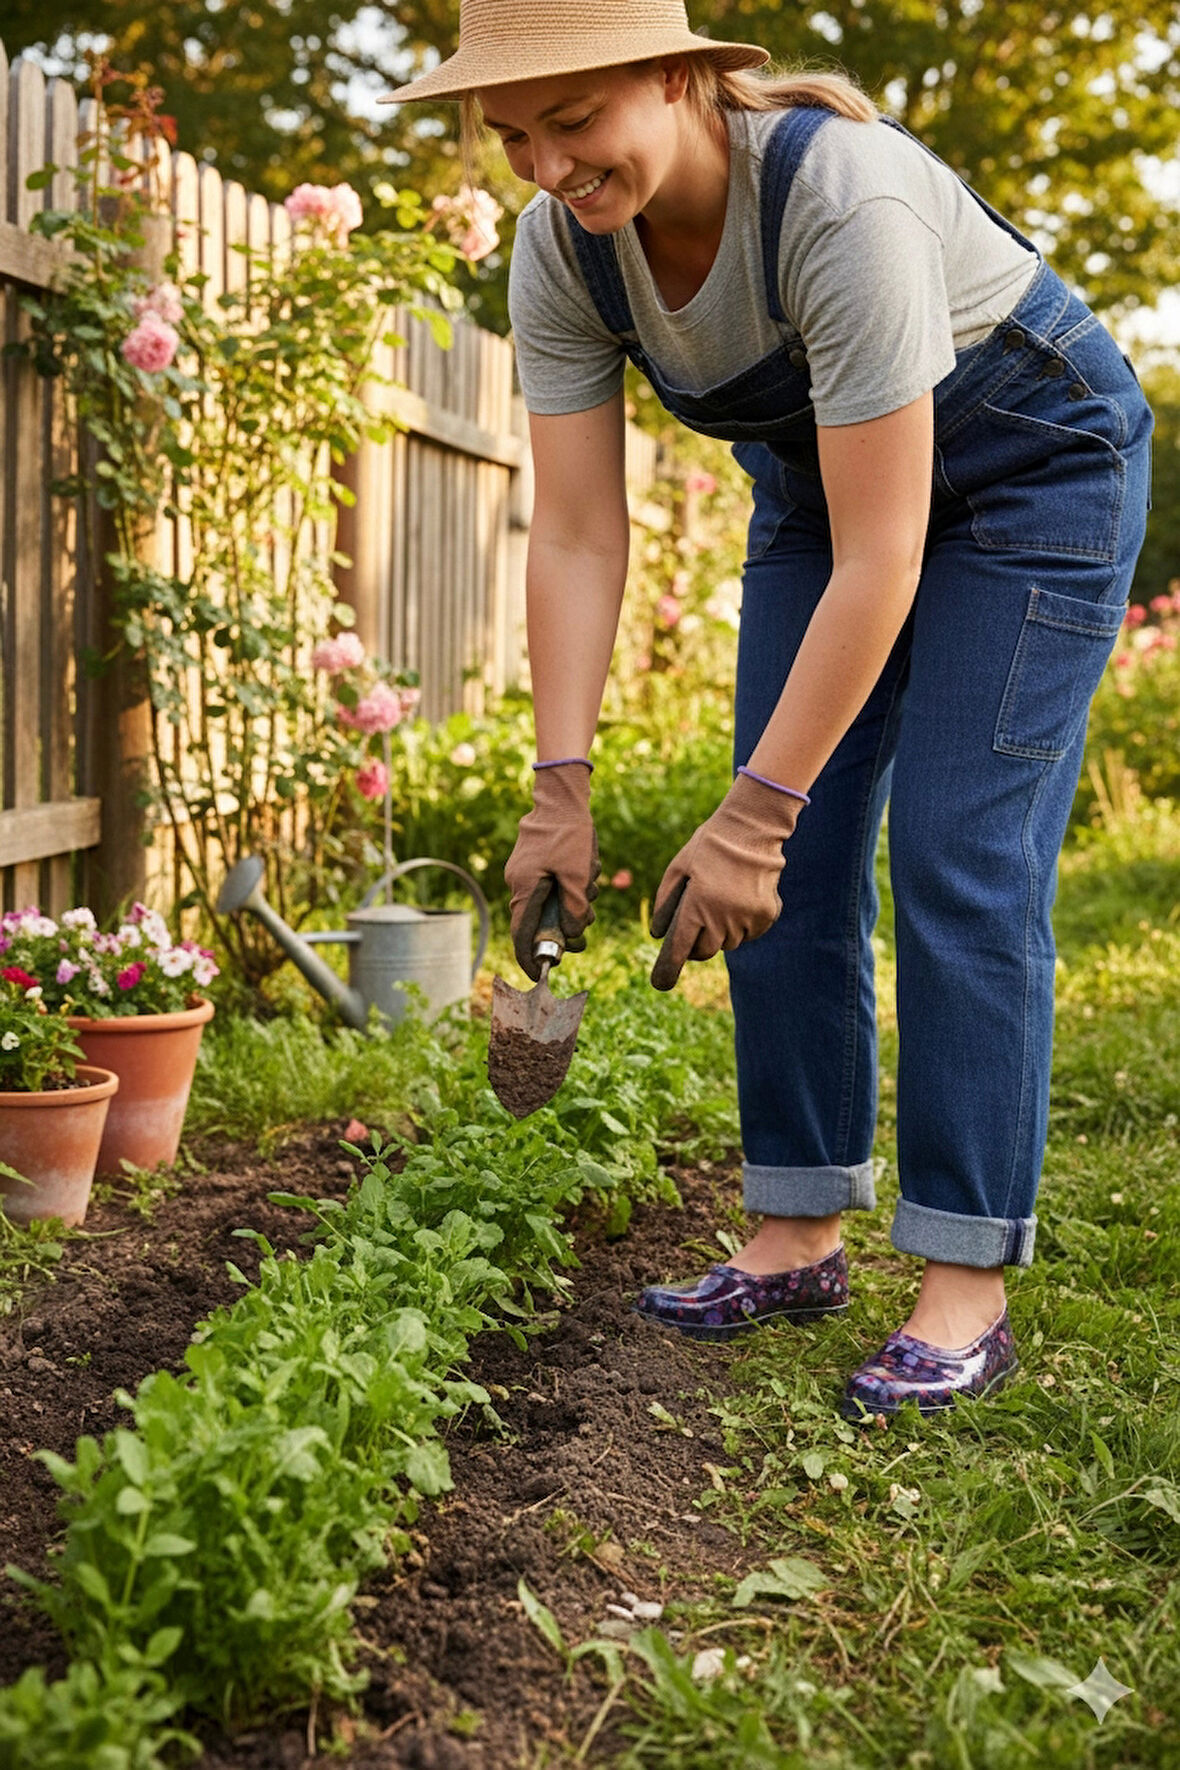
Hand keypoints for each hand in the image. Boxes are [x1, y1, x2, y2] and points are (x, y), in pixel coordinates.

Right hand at [505, 762, 599, 980]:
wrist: (563, 794)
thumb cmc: (570, 833)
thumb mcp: (580, 875)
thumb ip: (575, 910)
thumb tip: (572, 935)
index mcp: (523, 888)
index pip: (520, 935)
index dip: (529, 958)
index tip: (539, 975)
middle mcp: (519, 882)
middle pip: (539, 921)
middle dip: (565, 927)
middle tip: (586, 926)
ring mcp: (526, 871)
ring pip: (549, 903)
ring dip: (573, 903)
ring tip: (591, 886)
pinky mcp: (536, 862)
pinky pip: (552, 886)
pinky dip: (570, 887)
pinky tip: (587, 871)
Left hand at [649, 771, 804, 990]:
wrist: (752, 829)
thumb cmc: (708, 847)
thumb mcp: (678, 868)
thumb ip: (665, 902)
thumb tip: (660, 934)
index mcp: (697, 905)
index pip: (681, 948)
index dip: (669, 967)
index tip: (661, 982)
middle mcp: (723, 917)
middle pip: (706, 951)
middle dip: (698, 944)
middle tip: (697, 925)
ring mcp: (747, 918)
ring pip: (729, 943)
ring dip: (721, 933)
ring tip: (720, 902)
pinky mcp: (766, 915)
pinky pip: (749, 933)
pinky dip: (742, 926)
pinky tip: (739, 900)